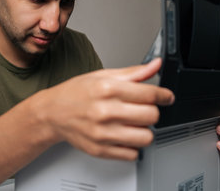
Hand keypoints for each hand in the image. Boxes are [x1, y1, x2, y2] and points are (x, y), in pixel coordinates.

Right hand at [40, 58, 174, 160]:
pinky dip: (133, 146)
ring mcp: (103, 133)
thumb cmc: (76, 92)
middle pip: (151, 116)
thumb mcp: (104, 75)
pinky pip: (132, 154)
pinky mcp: (100, 150)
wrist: (53, 113)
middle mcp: (105, 111)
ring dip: (145, 130)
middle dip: (152, 111)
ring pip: (145, 137)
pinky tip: (125, 135)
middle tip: (144, 108)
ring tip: (135, 123)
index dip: (163, 95)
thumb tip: (156, 65)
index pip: (149, 94)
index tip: (166, 97)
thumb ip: (133, 72)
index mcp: (107, 89)